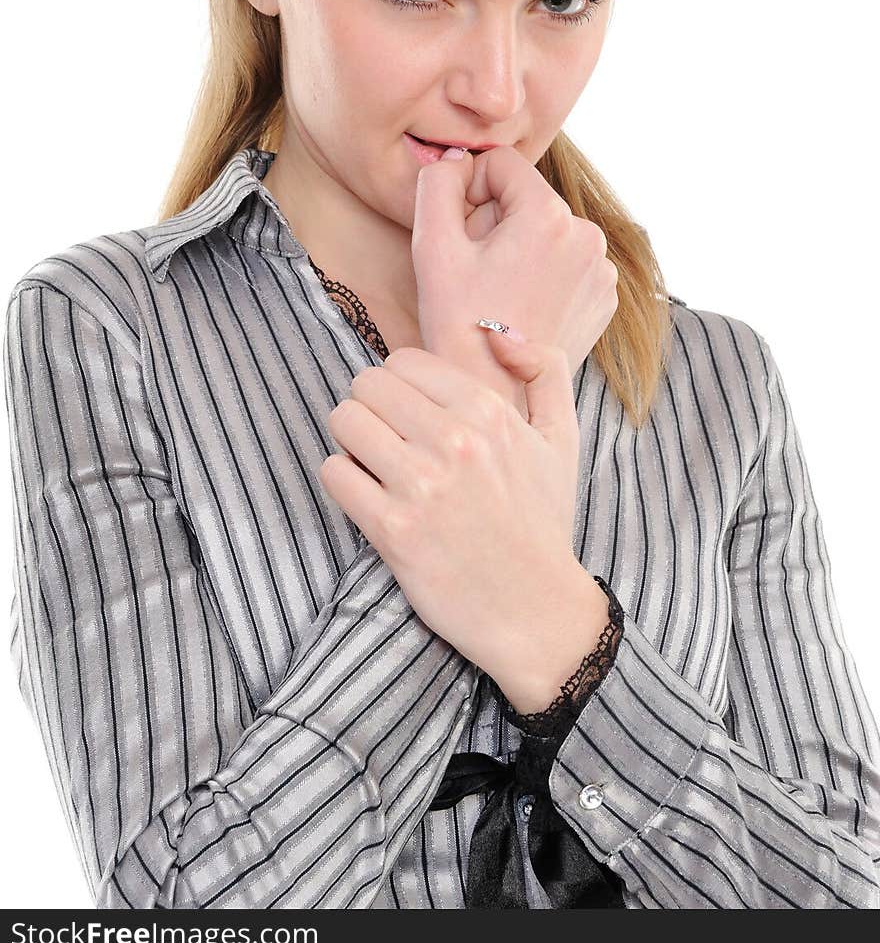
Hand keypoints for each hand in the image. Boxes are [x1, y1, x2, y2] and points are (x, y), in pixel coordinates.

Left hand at [317, 330, 582, 679]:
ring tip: (374, 465)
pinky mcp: (392, 530)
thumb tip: (494, 332)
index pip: (403, 362)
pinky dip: (342, 481)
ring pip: (344, 421)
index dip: (399, 385)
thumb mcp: (562, 437)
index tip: (410, 414)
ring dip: (351, 441)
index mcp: (488, 412)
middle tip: (387, 439)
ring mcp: (421, 486)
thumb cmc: (543, 523)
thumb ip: (545, 368)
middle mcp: (454, 441)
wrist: (535, 610)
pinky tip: (367, 496)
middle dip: (370, 408)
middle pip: (366, 385)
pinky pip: (335, 473)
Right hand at [411, 147, 618, 379]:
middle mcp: (588, 236)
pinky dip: (540, 275)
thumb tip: (457, 160)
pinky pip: (564, 263)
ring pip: (544, 231)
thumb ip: (437, 182)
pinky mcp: (604, 298)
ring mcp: (601, 271)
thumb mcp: (432, 246)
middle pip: (525, 199)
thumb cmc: (459, 324)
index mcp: (550, 215)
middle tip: (474, 272)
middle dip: (494, 223)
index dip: (468, 190)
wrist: (495, 394)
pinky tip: (519, 308)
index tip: (459, 234)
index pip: (501, 164)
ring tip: (497, 293)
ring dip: (517, 249)